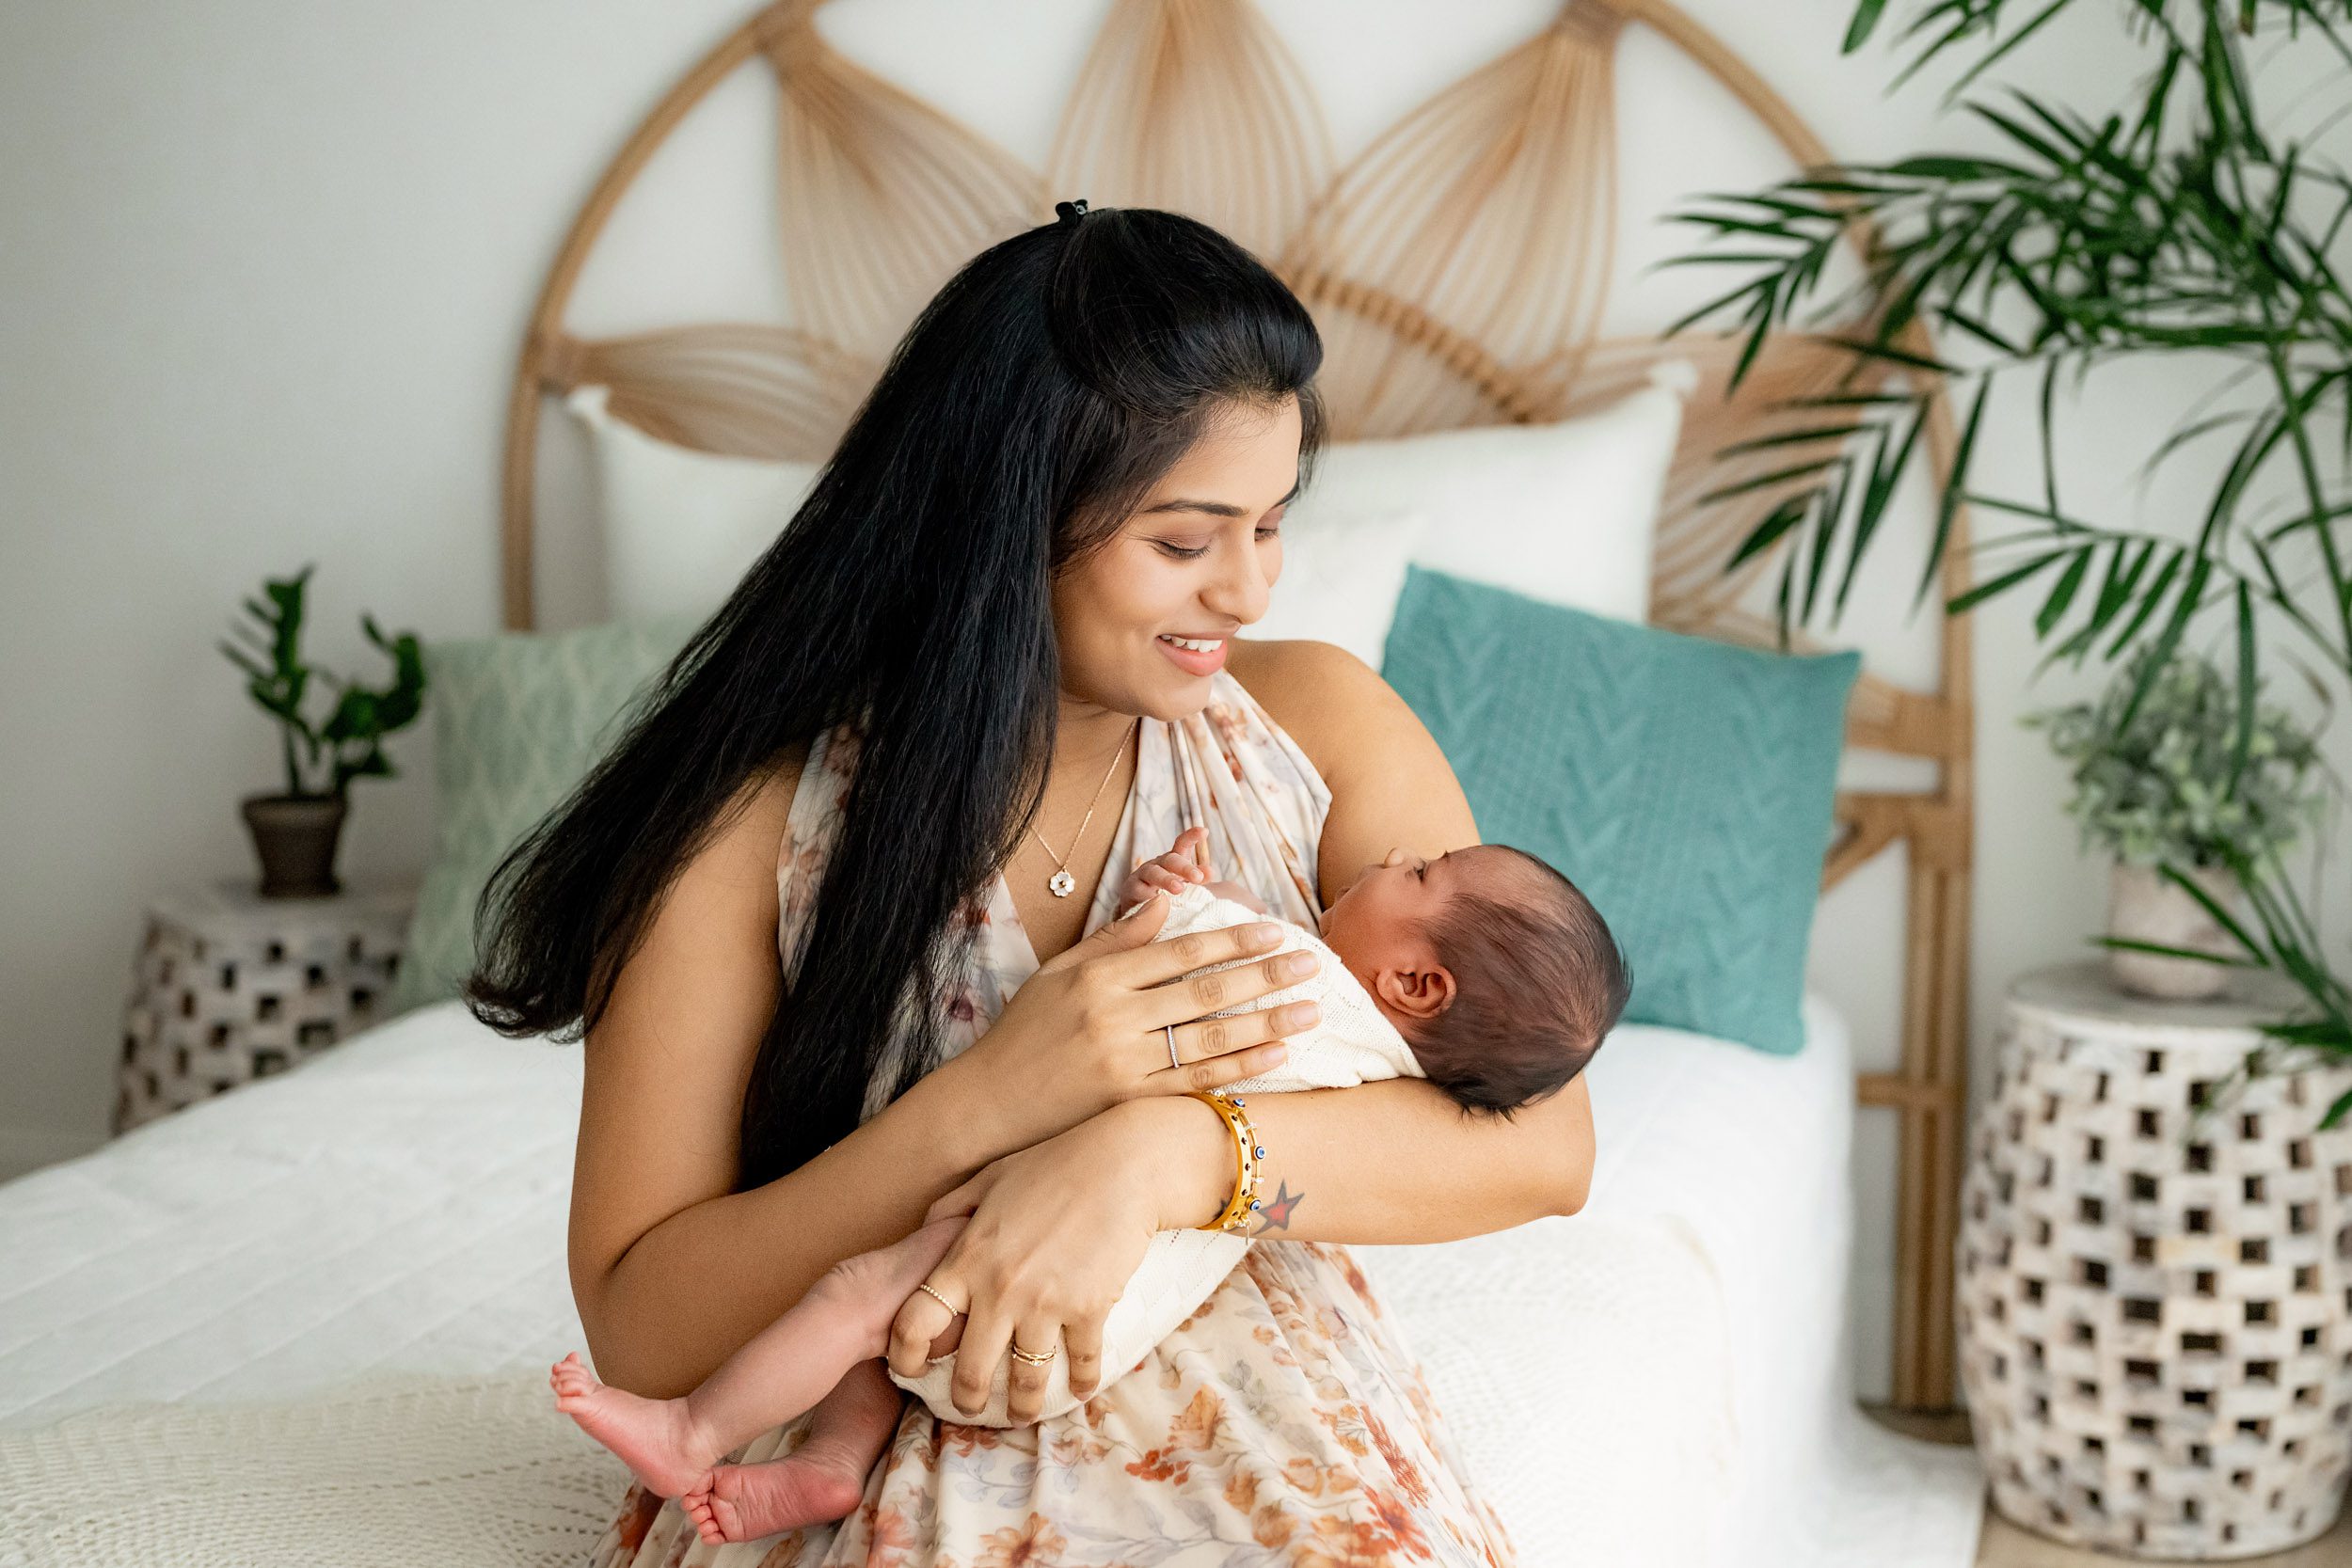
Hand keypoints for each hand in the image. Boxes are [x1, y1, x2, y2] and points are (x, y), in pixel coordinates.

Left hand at [884, 1098, 1225, 1420]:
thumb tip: (926, 1230)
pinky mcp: (1088, 1310)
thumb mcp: (990, 1178)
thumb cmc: (1054, 1164)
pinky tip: (1080, 1390)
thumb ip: (951, 1207)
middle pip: (970, 1369)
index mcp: (967, 1258)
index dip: (905, 1353)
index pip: (916, 1320)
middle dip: (968, 1398)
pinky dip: (1081, 1383)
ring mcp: (1045, 1304)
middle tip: (971, 1408)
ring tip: (1022, 1414)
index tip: (910, 1368)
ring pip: (1025, 1379)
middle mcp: (999, 1290)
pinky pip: (1081, 1363)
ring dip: (1022, 1406)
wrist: (1120, 1165)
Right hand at [939, 865, 1324, 1154]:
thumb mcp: (1059, 973)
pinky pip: (1197, 1083)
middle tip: (1312, 962)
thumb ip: (1115, 938)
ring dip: (1268, 1022)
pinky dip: (1241, 1068)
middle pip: (1205, 993)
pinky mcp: (1130, 1104)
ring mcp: (1124, 1065)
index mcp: (1098, 979)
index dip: (1231, 940)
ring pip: (1210, 1039)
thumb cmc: (1025, 1032)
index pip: (1179, 953)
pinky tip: (1278, 1054)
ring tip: (1311, 1009)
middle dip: (1265, 975)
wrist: (988, 1104)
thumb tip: (1166, 899)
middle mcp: (1114, 1019)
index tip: (1273, 929)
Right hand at [1111, 825, 1214, 914]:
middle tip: (1198, 877)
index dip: (1191, 836)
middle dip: (1184, 867)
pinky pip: (1140, 890)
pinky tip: (1158, 901)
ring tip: (1179, 889)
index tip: (1204, 831)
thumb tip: (1210, 872)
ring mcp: (1143, 875)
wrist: (1136, 901)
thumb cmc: (1164, 888)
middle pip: (1170, 860)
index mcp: (1172, 860)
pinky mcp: (1132, 889)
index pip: (1182, 844)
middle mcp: (1158, 864)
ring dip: (1166, 880)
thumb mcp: (1182, 880)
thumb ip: (1197, 876)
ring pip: (1153, 873)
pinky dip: (1148, 895)